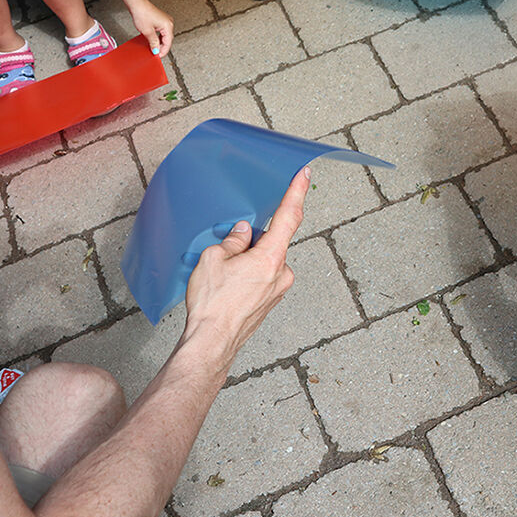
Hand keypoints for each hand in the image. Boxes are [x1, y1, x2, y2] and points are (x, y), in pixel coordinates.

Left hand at [128, 0, 173, 56]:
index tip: (158, 56)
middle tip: (155, 53)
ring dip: (160, 42)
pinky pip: (162, 32)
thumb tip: (156, 50)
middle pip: (168, 40)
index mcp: (168, 26)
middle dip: (161, 47)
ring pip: (165, 36)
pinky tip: (153, 40)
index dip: (163, 51)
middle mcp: (169, 23)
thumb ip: (153, 43)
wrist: (137, 4)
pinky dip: (158, 37)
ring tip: (153, 47)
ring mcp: (166, 21)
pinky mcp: (161, 20)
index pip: (168, 43)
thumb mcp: (147, 32)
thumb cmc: (142, 13)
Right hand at [184, 167, 309, 360]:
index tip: (304, 174)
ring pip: (265, 260)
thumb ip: (232, 240)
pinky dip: (248, 274)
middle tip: (226, 254)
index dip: (296, 192)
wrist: (212, 342)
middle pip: (271, 241)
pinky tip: (229, 287)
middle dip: (250, 241)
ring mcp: (278, 289)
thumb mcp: (213, 259)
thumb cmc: (212, 305)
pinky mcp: (271, 300)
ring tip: (223, 278)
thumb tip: (242, 233)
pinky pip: (262, 276)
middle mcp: (282, 273)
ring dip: (247, 260)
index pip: (288, 216)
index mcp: (270, 257)